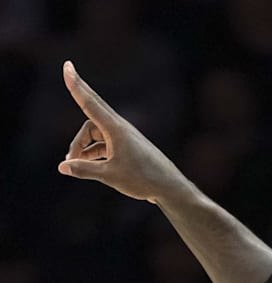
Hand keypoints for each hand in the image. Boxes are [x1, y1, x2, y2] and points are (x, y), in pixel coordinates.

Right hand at [57, 61, 192, 204]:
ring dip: (83, 147)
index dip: (76, 85)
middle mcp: (120, 128)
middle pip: (91, 116)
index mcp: (116, 129)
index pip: (90, 103)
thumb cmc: (142, 179)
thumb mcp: (109, 175)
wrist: (169, 187)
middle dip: (76, 120)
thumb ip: (84, 169)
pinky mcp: (129, 146)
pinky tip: (87, 166)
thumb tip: (62, 166)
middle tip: (66, 95)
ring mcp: (125, 137)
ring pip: (96, 134)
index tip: (67, 66)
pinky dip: (94, 152)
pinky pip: (105, 144)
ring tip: (73, 164)